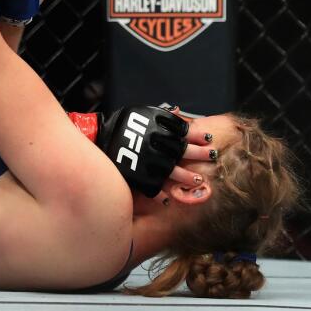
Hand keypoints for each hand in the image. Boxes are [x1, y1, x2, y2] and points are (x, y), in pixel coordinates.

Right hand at [68, 103, 200, 197]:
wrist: (98, 137)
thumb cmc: (120, 124)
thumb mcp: (141, 113)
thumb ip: (159, 114)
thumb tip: (177, 110)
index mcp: (158, 129)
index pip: (184, 132)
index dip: (198, 136)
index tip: (208, 139)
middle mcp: (157, 146)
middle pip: (183, 152)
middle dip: (200, 154)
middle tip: (213, 157)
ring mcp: (149, 162)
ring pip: (174, 173)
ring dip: (188, 177)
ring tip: (199, 181)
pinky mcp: (139, 177)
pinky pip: (153, 189)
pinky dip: (161, 196)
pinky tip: (168, 199)